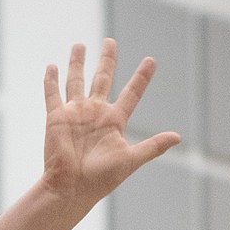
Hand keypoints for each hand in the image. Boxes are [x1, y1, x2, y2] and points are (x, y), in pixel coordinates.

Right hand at [41, 39, 179, 207]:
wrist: (71, 188)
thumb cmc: (100, 179)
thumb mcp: (131, 160)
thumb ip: (153, 146)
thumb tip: (178, 137)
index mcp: (114, 121)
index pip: (132, 93)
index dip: (142, 77)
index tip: (151, 60)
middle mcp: (95, 113)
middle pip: (103, 79)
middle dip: (106, 60)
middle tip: (110, 41)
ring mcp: (75, 114)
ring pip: (77, 81)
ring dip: (77, 63)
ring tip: (79, 45)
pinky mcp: (56, 118)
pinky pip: (53, 95)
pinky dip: (51, 81)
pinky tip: (51, 67)